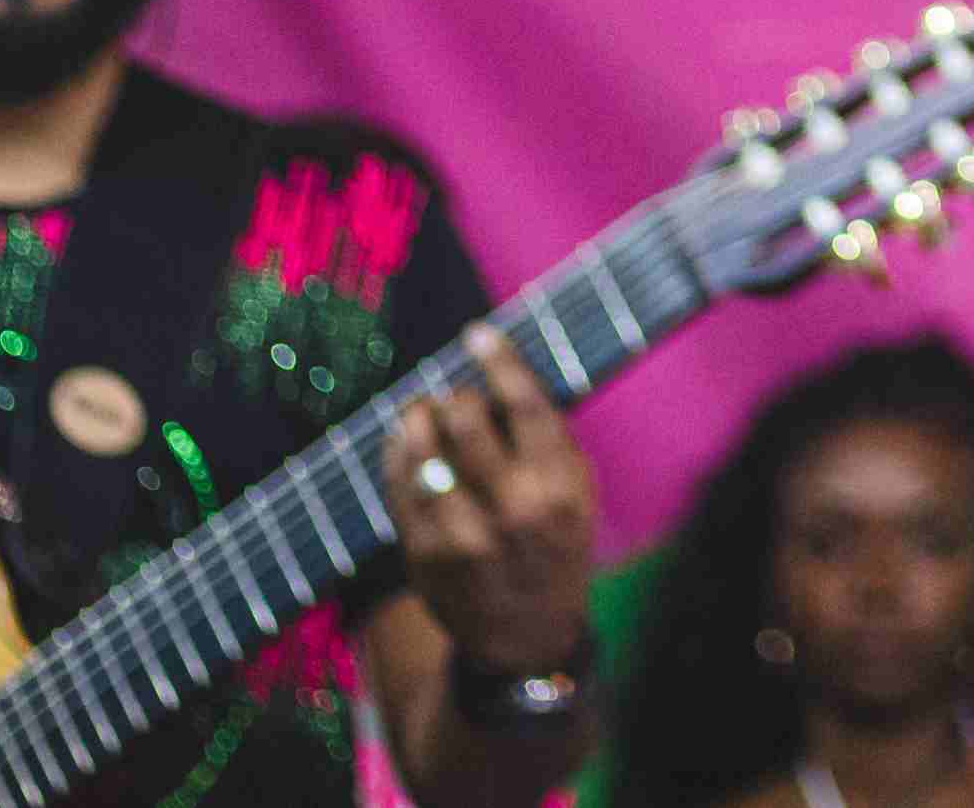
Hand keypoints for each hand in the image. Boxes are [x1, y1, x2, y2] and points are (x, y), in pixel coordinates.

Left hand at [382, 330, 598, 675]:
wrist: (527, 639)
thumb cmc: (553, 547)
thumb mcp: (577, 494)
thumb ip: (548, 440)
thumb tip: (501, 373)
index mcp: (561, 486)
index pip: (525, 404)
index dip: (498, 361)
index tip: (477, 334)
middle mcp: (516, 509)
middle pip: (467, 421)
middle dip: (453, 396)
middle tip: (451, 395)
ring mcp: (466, 535)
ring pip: (425, 453)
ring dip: (416, 420)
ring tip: (418, 411)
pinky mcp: (426, 556)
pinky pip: (400, 489)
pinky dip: (396, 455)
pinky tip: (401, 441)